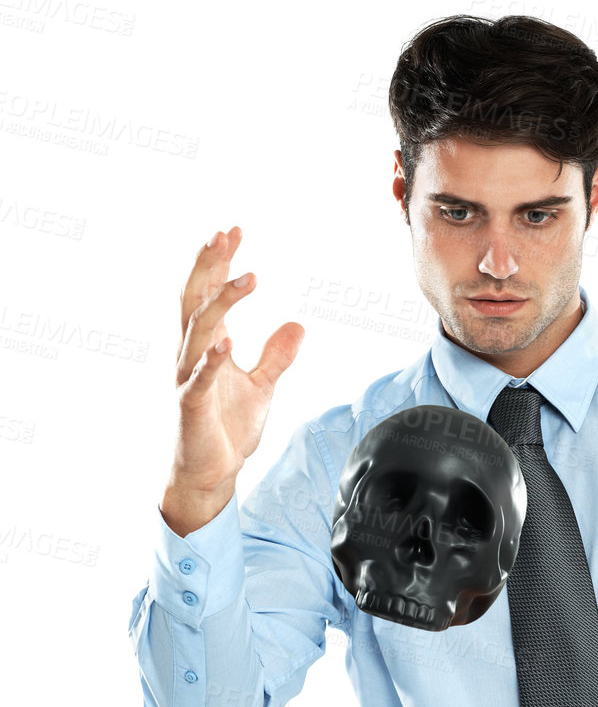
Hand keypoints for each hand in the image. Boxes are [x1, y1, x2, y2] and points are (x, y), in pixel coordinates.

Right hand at [165, 226, 304, 531]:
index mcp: (207, 346)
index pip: (209, 294)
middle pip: (196, 300)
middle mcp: (192, 355)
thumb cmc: (227, 430)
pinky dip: (213, 359)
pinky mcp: (192, 406)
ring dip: (222, 302)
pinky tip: (227, 341)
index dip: (220, 263)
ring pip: (200, 330)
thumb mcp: (262, 387)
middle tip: (224, 234)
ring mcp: (190, 378)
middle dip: (208, 266)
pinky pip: (201, 378)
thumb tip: (298, 325)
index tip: (234, 232)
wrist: (211, 474)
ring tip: (247, 278)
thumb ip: (276, 356)